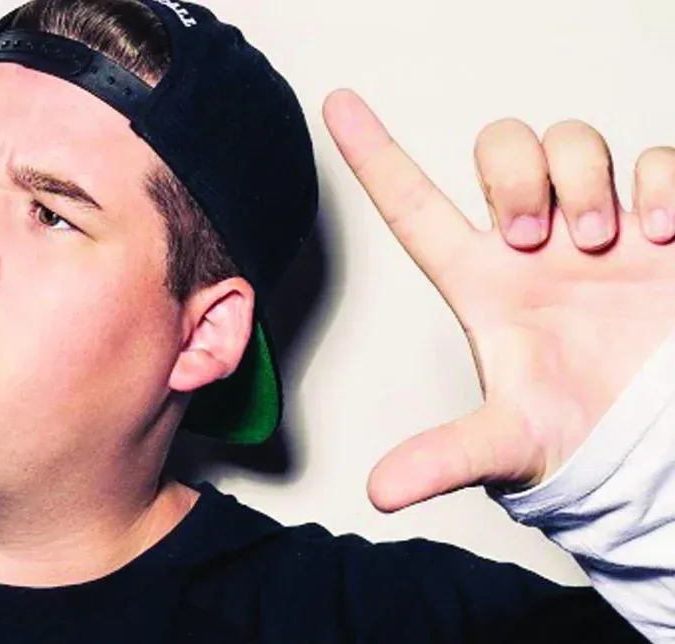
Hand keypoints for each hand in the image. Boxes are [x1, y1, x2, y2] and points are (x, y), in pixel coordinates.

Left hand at [324, 89, 674, 511]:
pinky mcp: (661, 227)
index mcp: (480, 279)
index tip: (337, 103)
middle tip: (533, 238)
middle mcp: (532, 241)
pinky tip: (664, 236)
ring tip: (606, 245)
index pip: (413, 203)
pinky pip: (658, 158)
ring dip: (585, 182)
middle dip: (515, 174)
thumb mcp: (507, 442)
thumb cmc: (570, 433)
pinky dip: (663, 184)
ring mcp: (596, 227)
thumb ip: (445, 456)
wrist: (654, 444)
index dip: (374, 153)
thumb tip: (379, 492)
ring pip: (574, 139)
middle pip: (501, 145)